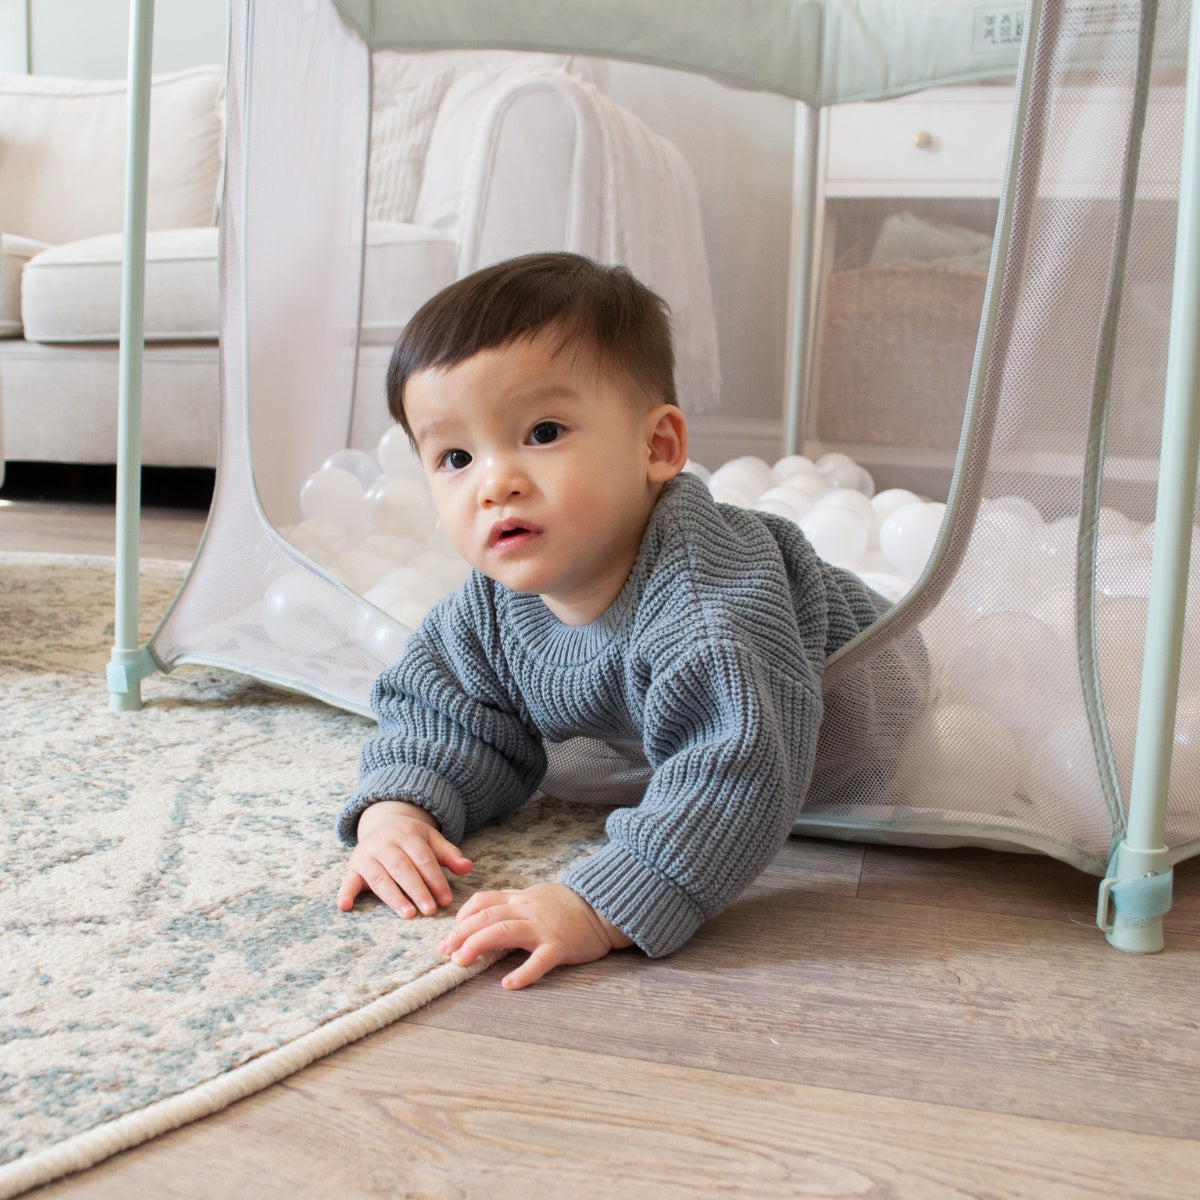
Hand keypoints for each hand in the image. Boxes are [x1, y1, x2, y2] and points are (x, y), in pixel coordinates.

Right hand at [337, 800, 472, 918]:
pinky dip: (346, 893)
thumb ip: (449, 854)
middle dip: (418, 890)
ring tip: (408, 914)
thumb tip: (468, 867)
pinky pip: (348, 880)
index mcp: (407, 835)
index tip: (446, 899)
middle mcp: (385, 843)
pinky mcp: (353, 867)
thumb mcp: (431, 840)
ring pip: (380, 877)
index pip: (423, 859)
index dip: (435, 879)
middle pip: (403, 868)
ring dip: (393, 897)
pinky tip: (345, 906)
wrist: (382, 823)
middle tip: (430, 910)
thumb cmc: (412, 839)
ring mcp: (367, 855)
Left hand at [437, 882, 633, 989]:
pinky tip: (508, 984)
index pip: (483, 902)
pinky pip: (539, 959)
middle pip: (487, 917)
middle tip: (443, 953)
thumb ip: (513, 907)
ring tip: (460, 962)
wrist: (603, 910)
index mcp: (521, 899)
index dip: (462, 917)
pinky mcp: (561, 946)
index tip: (448, 936)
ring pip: (505, 931)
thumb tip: (482, 922)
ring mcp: (544, 927)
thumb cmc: (568, 908)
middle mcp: (528, 909)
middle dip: (460, 933)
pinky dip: (523, 972)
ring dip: (478, 945)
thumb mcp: (537, 898)